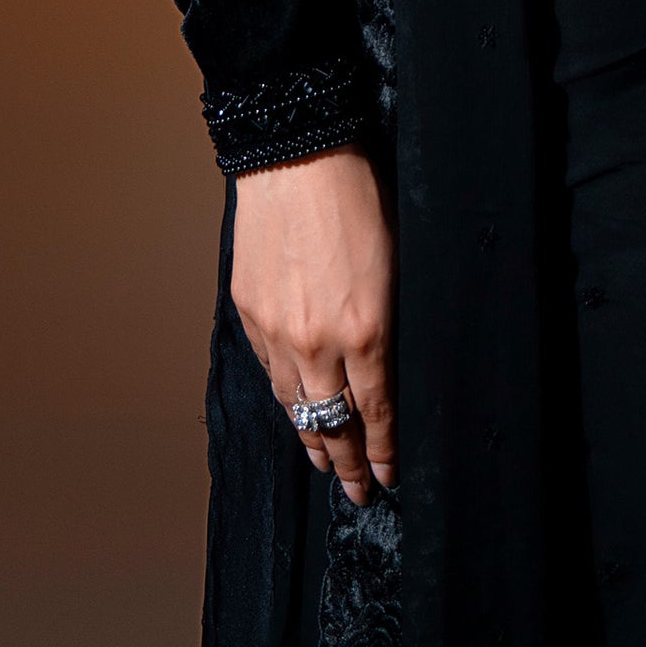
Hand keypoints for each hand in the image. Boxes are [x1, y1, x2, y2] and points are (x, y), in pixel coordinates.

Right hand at [229, 143, 396, 503]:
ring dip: (310, 439)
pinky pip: (268, 371)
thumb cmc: (357, 197)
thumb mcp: (396, 262)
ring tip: (323, 460)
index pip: (376, 412)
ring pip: (294, 406)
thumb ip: (389, 321)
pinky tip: (293, 406)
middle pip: (331, 424)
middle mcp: (318, 343)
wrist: (296, 158)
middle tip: (357, 488)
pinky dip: (284, 395)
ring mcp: (277, 333)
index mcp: (366, 331)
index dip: (382, 450)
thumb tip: (387, 359)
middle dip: (346, 463)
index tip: (388, 475)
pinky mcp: (249, 314)